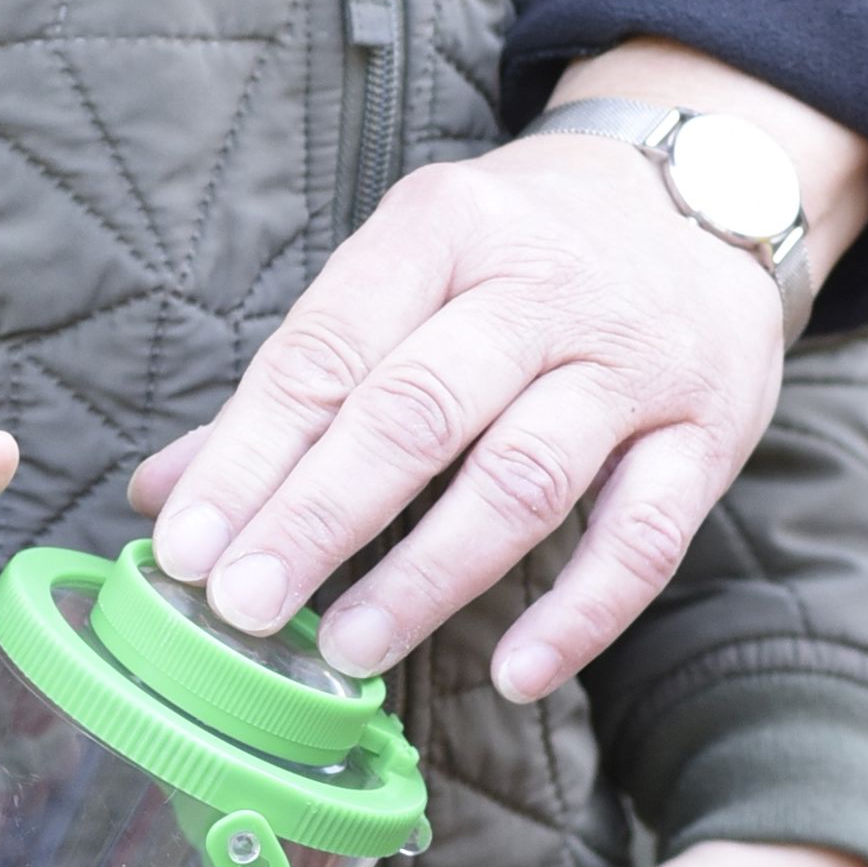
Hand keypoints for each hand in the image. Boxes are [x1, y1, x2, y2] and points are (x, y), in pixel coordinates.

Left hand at [135, 43, 867, 699]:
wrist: (696, 192)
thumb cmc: (516, 248)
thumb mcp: (404, 268)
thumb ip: (294, 382)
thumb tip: (159, 493)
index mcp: (437, 231)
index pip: (326, 351)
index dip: (249, 454)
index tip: (184, 545)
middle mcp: (537, 288)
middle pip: (414, 414)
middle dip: (317, 517)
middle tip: (243, 605)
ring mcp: (629, 361)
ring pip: (522, 479)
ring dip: (428, 574)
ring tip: (347, 647)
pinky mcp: (707, 432)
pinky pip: (642, 539)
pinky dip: (578, 616)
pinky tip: (513, 674)